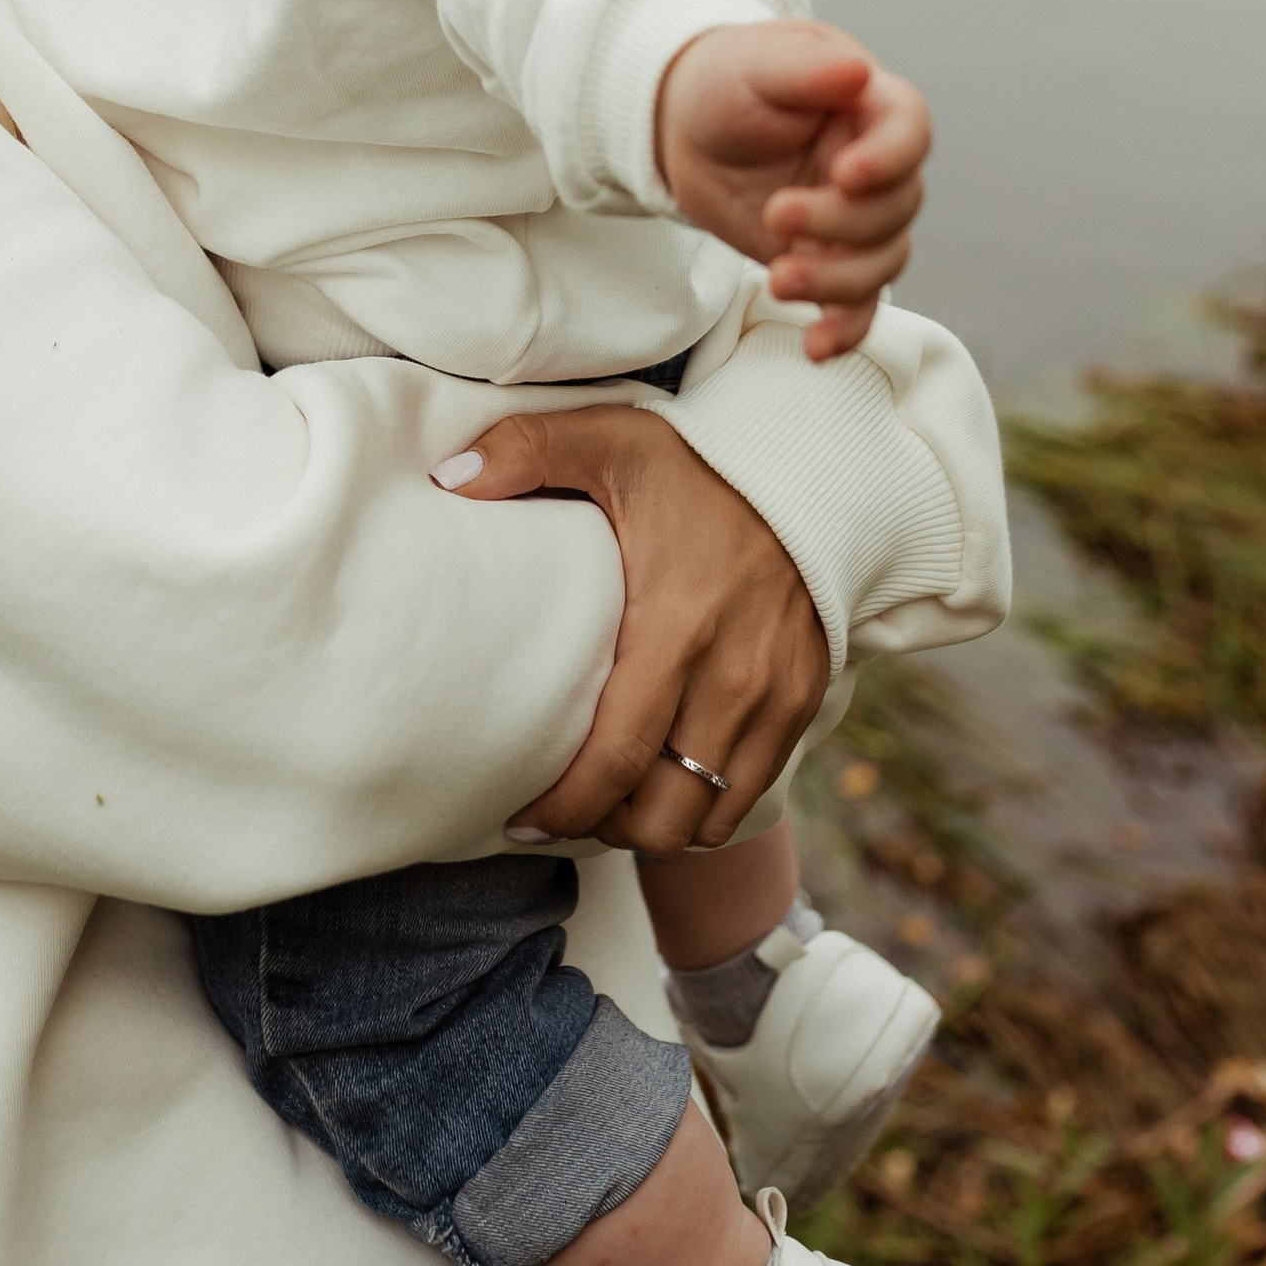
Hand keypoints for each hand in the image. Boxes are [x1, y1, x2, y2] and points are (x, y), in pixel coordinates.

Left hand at [435, 404, 829, 852]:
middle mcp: (732, 677)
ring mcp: (774, 696)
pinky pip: (750, 792)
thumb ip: (528, 450)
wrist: (814, 468)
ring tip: (609, 805)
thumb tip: (451, 482)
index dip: (564, 807)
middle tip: (558, 814)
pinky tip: (665, 783)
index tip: (520, 817)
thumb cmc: (702, 461)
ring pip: (708, 817)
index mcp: (676, 625)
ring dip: (655, 825)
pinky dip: (705, 806)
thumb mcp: (613, 438)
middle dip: (602, 828)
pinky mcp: (803, 701)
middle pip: (662, 812)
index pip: (615, 757)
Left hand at [654, 18, 928, 362]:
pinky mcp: (827, 261)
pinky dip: (843, 330)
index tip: (845, 176)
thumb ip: (806, 70)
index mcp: (870, 105)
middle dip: (840, 223)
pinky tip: (815, 348)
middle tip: (775, 215)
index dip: (889, 159)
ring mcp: (855, 219)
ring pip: (881, 263)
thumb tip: (857, 71)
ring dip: (836, 280)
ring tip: (777, 278)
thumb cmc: (725, 81)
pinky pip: (856, 305)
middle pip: (895, 209)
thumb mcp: (756, 64)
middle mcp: (877, 166)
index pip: (910, 131)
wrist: (684, 128)